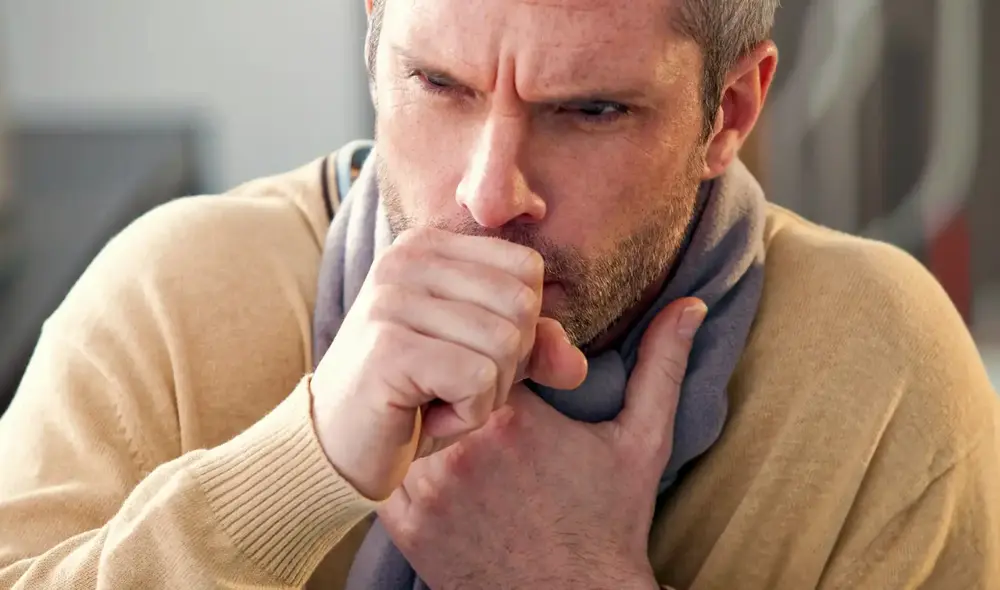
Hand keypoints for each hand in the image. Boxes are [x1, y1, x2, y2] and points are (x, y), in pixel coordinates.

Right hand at [310, 227, 587, 499]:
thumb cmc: (413, 398)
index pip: (527, 269)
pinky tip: (423, 417)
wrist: (336, 448)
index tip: (466, 355)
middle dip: (506, 365)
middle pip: (522, 305)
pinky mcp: (389, 348)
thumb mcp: (484, 364)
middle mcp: (406, 259)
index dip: (520, 327)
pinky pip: (478, 381)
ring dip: (484, 396)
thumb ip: (535, 349)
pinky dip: (465, 416)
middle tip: (452, 386)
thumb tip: (576, 364)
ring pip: (505, 345)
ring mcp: (392, 299)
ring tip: (435, 400)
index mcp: (429, 246)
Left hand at [378, 297, 706, 589]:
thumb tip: (691, 304)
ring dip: (426, 405)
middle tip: (481, 386)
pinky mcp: (404, 522)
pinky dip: (403, 449)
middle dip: (460, 372)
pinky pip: (386, 460)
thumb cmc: (609, 523)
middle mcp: (461, 449)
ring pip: (406, 411)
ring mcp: (426, 487)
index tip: (518, 367)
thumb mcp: (643, 441)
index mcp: (515, 418)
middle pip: (440, 372)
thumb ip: (661, 365)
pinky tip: (433, 451)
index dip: (498, 347)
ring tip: (452, 412)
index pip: (483, 343)